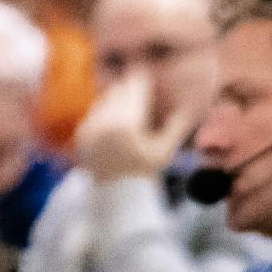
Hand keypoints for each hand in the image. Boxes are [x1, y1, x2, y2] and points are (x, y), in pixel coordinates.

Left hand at [75, 71, 194, 182]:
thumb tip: (190, 105)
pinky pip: (94, 112)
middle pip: (118, 89)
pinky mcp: (81, 133)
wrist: (118, 197)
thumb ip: (176, 126)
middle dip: (130, 88)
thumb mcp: (165, 151)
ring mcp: (90, 126)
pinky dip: (105, 112)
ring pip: (105, 98)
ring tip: (130, 106)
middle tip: (141, 88)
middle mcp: (105, 121)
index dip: (143, 79)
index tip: (148, 74)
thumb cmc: (146, 174)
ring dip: (117, 98)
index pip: (135, 87)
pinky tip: (116, 120)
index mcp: (128, 123)